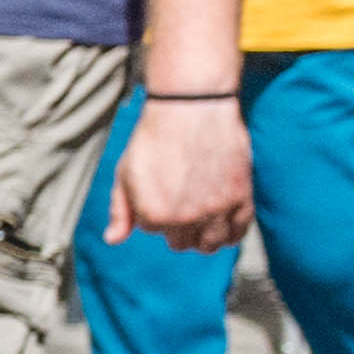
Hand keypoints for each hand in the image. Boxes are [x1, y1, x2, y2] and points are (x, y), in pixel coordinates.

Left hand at [103, 91, 252, 252]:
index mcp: (152, 215)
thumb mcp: (125, 173)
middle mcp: (184, 219)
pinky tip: (222, 222)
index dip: (154, 211)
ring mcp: (215, 211)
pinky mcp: (241, 199)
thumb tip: (113, 241)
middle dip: (177, 228)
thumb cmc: (154, 139)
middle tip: (180, 203)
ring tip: (200, 217)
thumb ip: (120, 211)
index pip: (153, 230)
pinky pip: (238, 232)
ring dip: (203, 237)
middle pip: (181, 242)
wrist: (192, 108)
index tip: (160, 191)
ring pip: (210, 245)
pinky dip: (230, 233)